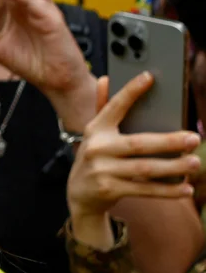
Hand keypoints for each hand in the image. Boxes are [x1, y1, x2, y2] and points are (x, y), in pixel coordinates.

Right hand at [67, 74, 200, 248]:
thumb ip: (104, 108)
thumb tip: (106, 79)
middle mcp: (96, 149)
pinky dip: (166, 191)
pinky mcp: (108, 190)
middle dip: (168, 141)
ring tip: (194, 163)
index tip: (149, 77)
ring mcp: (101, 171)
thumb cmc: (96, 158)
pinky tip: (185, 189)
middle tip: (194, 138)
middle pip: (138, 143)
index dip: (130, 92)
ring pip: (144, 168)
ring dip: (173, 167)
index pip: (114, 107)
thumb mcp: (95, 134)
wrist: (79, 195)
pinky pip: (143, 190)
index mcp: (95, 129)